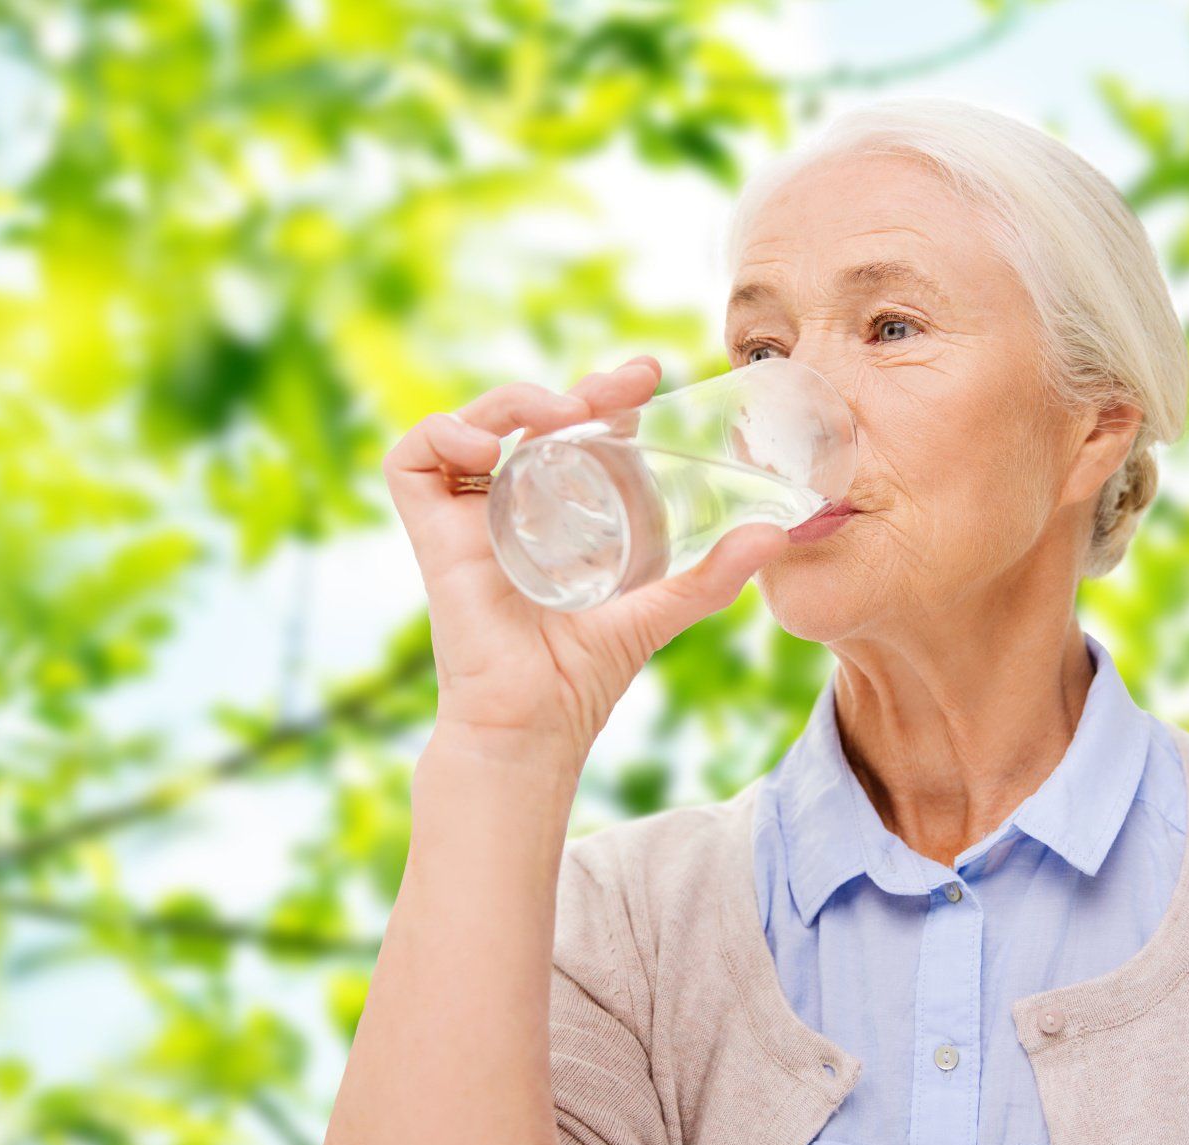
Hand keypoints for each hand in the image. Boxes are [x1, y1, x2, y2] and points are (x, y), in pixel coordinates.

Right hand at [383, 355, 789, 768]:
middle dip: (571, 387)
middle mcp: (509, 503)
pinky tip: (489, 452)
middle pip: (527, 416)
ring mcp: (467, 515)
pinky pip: (412, 460)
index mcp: (556, 510)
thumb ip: (713, 576)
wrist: (534, 723)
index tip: (648, 376)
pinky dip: (444, 435)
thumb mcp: (659, 610)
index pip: (573, 428)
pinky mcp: (431, 533)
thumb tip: (775, 535)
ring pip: (471, 422)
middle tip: (618, 391)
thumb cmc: (584, 676)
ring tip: (560, 415)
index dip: (604, 393)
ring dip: (512, 399)